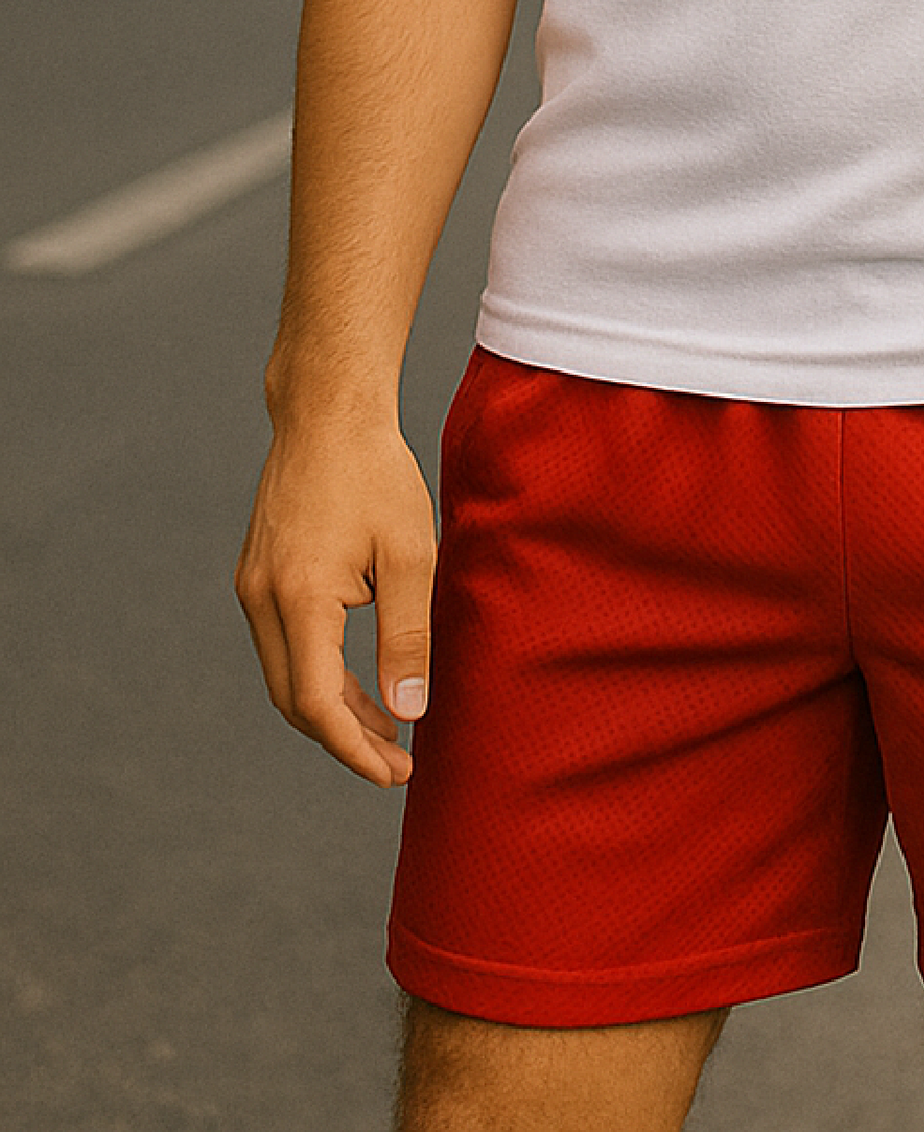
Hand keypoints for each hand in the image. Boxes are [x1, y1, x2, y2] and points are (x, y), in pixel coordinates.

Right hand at [235, 420, 436, 787]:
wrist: (327, 413)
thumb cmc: (376, 474)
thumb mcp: (410, 554)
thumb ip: (408, 636)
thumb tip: (409, 711)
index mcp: (299, 597)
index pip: (317, 704)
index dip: (354, 749)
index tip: (396, 772)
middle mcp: (262, 598)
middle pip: (294, 700)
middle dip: (345, 738)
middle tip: (397, 760)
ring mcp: (252, 586)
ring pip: (286, 675)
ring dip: (331, 708)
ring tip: (386, 727)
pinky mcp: (256, 575)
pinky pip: (283, 644)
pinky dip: (318, 672)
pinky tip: (358, 680)